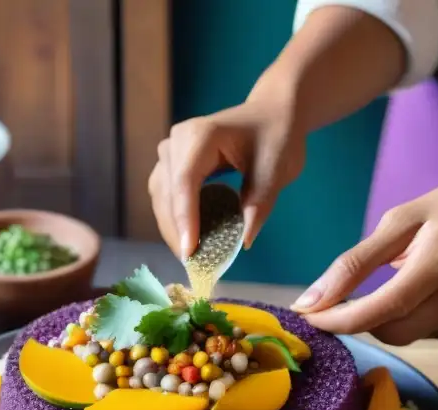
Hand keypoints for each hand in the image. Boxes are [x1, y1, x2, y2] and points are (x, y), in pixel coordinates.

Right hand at [148, 98, 304, 258]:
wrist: (271, 115)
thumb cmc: (276, 138)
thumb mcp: (276, 171)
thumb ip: (259, 204)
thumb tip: (243, 241)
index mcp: (201, 136)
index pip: (185, 182)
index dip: (185, 219)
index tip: (190, 252)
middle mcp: (176, 142)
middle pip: (167, 194)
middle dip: (177, 231)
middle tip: (194, 266)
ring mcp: (170, 153)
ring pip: (161, 198)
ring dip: (173, 229)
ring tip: (193, 257)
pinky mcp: (172, 166)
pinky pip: (166, 197)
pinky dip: (176, 221)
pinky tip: (191, 241)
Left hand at [292, 170, 437, 344]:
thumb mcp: (404, 219)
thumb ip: (356, 261)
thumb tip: (313, 298)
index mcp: (435, 270)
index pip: (374, 313)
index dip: (336, 321)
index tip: (305, 316)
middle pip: (386, 332)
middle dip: (357, 320)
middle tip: (338, 297)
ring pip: (404, 334)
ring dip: (383, 316)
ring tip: (394, 275)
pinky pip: (424, 329)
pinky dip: (408, 314)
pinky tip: (419, 284)